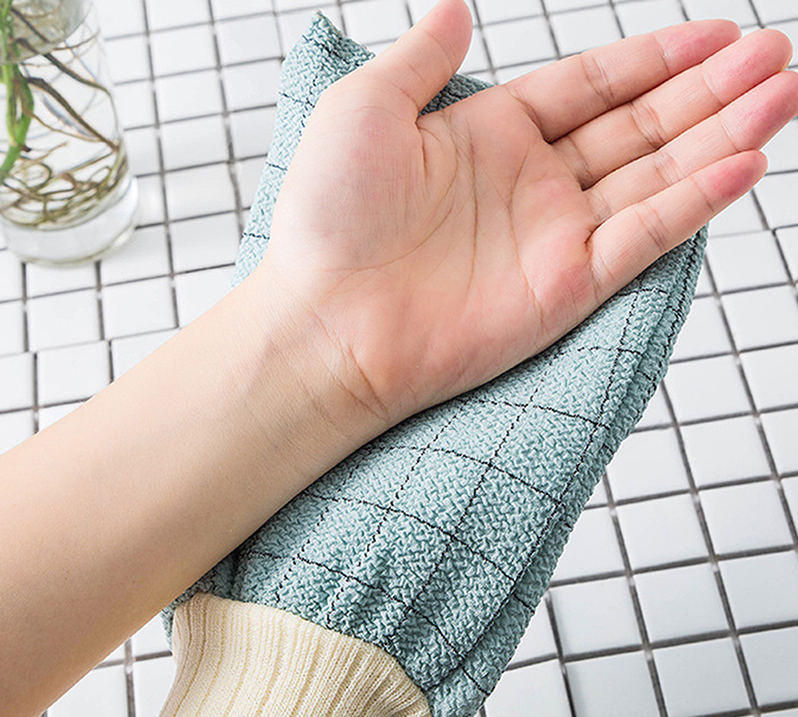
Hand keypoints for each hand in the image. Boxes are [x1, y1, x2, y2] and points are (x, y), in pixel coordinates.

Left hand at [259, 0, 797, 425]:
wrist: (326, 322)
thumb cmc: (328, 219)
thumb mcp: (365, 108)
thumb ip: (420, 58)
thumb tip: (456, 6)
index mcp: (489, 137)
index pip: (592, 88)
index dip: (656, 59)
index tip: (718, 34)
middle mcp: (530, 186)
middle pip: (640, 128)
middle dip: (709, 92)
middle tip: (775, 55)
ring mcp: (553, 238)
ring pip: (657, 177)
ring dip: (723, 137)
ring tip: (783, 94)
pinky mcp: (567, 288)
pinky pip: (644, 238)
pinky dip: (696, 202)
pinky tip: (746, 163)